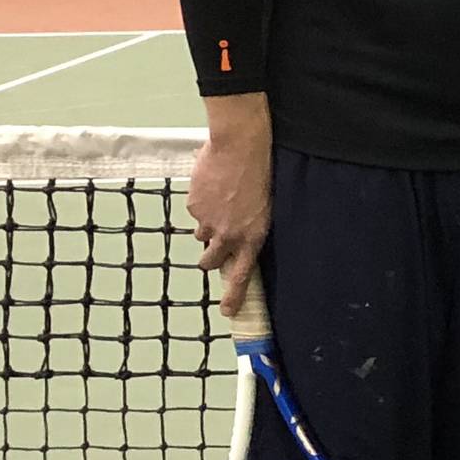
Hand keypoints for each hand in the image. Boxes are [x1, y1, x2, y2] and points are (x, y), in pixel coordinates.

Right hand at [188, 122, 272, 315]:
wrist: (241, 147)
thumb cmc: (262, 173)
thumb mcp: (265, 207)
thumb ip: (249, 228)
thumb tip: (236, 237)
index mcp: (253, 237)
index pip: (241, 275)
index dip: (233, 296)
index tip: (227, 312)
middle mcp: (229, 235)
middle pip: (209, 261)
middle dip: (209, 259)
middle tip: (211, 250)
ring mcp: (208, 222)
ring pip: (200, 235)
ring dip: (207, 227)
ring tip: (220, 204)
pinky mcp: (194, 207)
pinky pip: (195, 211)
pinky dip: (202, 204)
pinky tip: (213, 186)